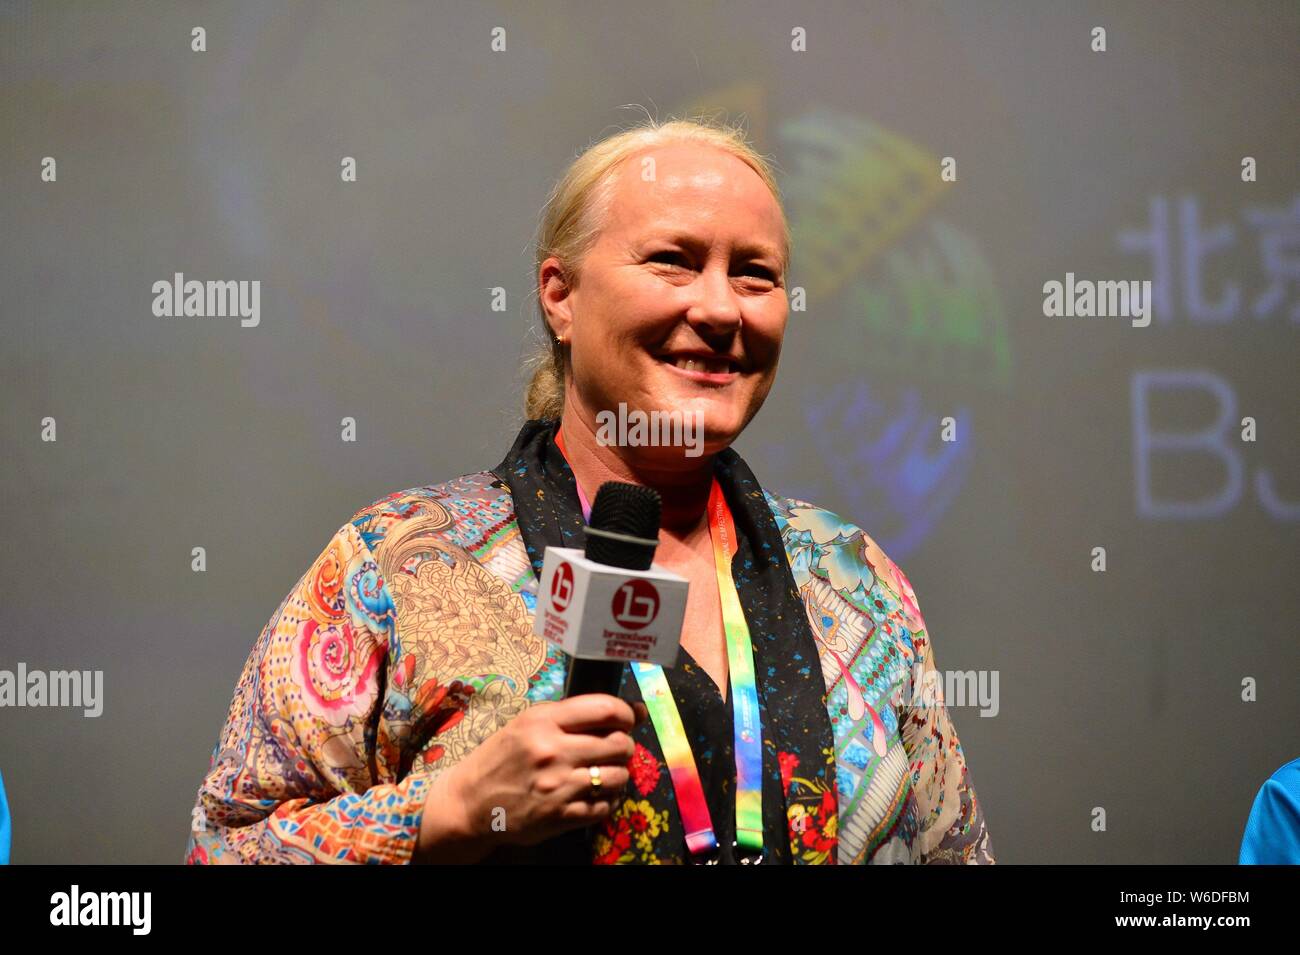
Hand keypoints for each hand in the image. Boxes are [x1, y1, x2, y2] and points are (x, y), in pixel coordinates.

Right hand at [420, 694, 649, 858]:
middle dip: (624, 745)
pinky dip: (608, 800)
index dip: (625, 714)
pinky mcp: (561, 817)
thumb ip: (578, 715)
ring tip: (604, 773)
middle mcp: (553, 751)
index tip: (625, 720)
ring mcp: (558, 787)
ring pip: (619, 776)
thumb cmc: (501, 757)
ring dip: (618, 774)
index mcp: (543, 722)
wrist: (469, 803)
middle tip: (613, 749)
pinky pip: (606, 806)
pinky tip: (595, 794)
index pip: (605, 709)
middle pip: (619, 744)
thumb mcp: (529, 724)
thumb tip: (638, 711)